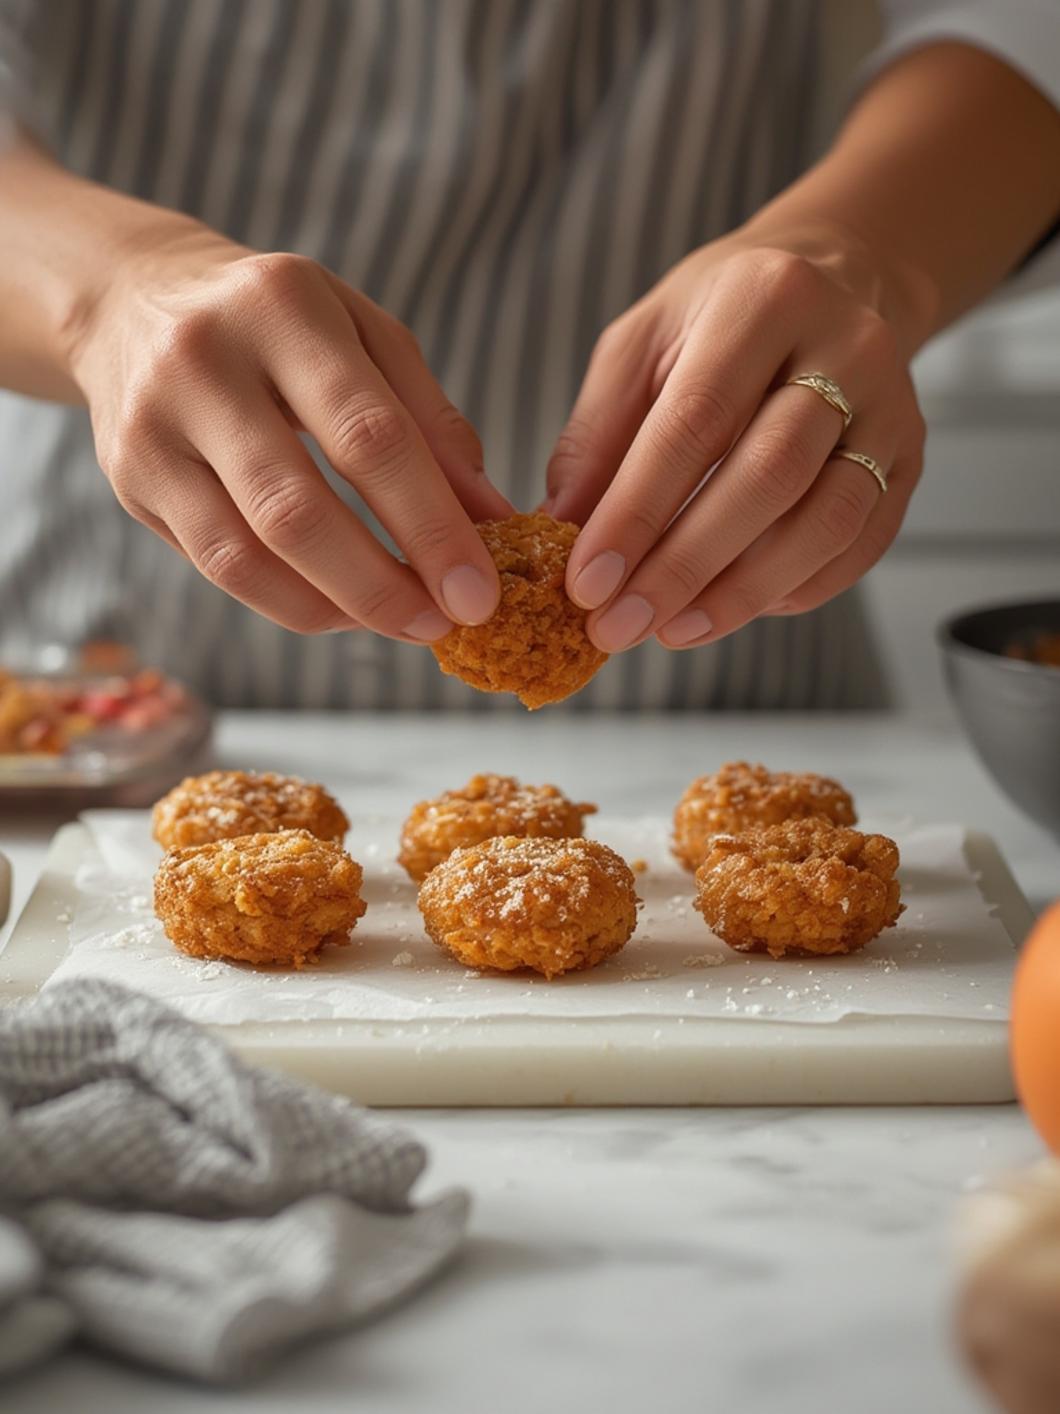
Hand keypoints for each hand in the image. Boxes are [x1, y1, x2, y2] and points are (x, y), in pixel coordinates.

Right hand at [69, 221, 510, 638]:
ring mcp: (154, 427)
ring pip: (246, 554)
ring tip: (399, 623)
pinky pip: (216, 567)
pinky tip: (340, 609)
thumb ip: (432, 422)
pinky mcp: (129, 480)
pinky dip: (288, 602)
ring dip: (335, 608)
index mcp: (282, 308)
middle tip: (442, 625)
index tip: (479, 591)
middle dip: (381, 585)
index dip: (430, 527)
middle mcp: (204, 363)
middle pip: (297, 510)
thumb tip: (494, 520)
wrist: (132, 301)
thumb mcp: (365, 336)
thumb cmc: (279, 324)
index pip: (369, 436)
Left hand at [546, 224, 925, 651]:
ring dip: (742, 592)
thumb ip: (598, 434)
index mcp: (763, 300)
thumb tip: (561, 531)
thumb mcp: (640, 345)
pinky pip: (862, 542)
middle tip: (620, 625)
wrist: (832, 282)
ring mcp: (890, 406)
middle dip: (684, 565)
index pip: (697, 421)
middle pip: (768, 476)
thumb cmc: (717, 322)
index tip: (588, 583)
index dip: (639, 511)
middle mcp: (844, 347)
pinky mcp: (910, 458)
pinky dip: (797, 590)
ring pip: (826, 519)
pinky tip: (733, 609)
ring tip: (672, 630)